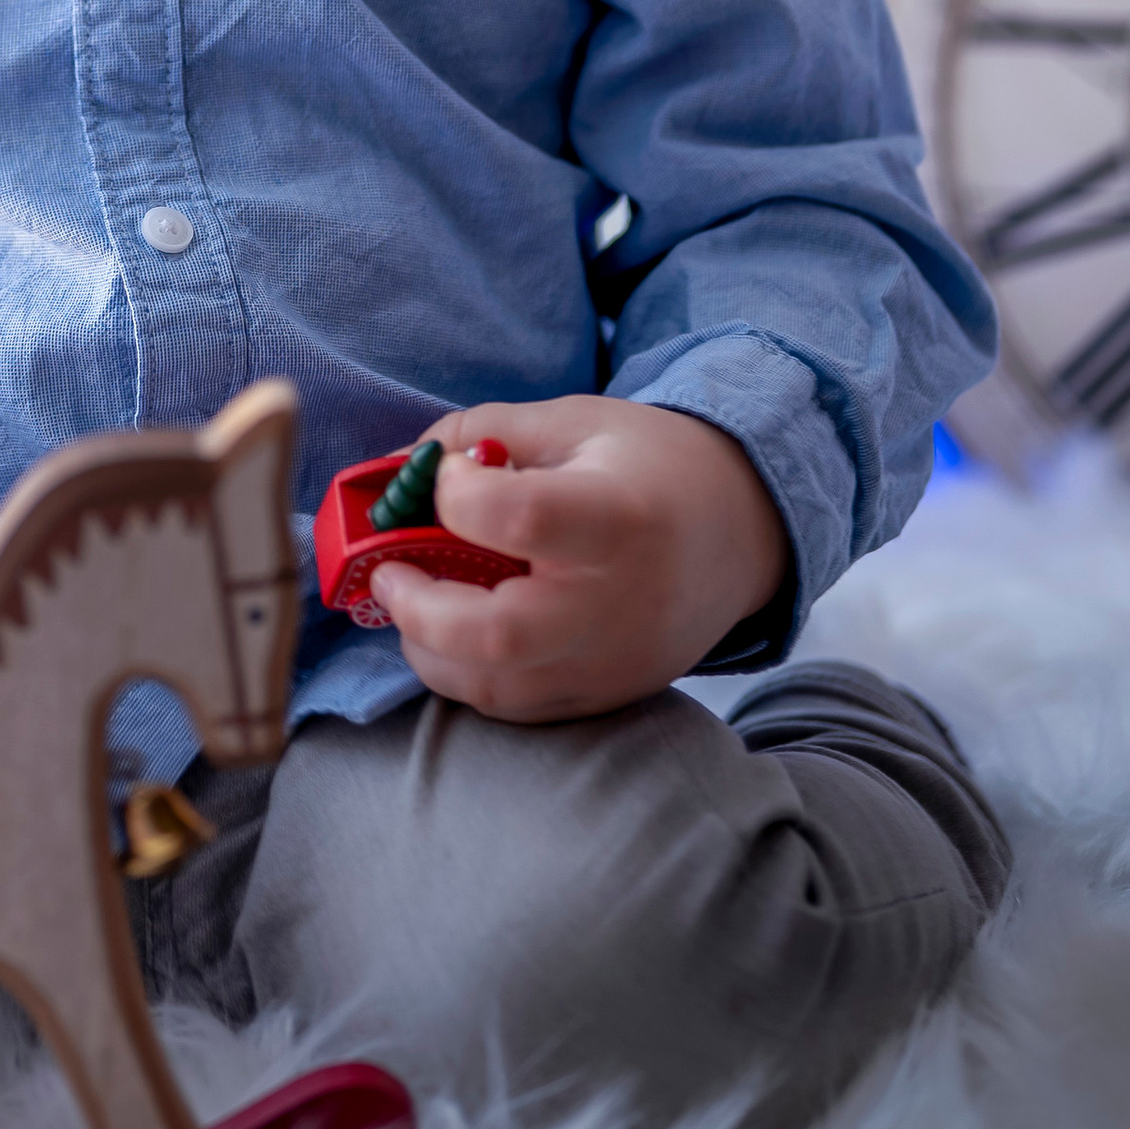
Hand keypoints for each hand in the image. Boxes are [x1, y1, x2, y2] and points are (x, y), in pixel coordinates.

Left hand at [370, 394, 788, 723]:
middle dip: (418, 607)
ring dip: (430, 647)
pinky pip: (517, 707)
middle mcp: (618, 603)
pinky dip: (467, 674)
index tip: (445, 477)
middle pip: (500, 635)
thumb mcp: (575, 421)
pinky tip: (455, 628)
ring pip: (497, 688)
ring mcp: (613, 663)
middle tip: (389, 570)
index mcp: (618, 517)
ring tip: (415, 598)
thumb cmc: (650, 464)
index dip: (458, 496)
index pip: (521, 520)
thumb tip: (403, 465)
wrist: (740, 531)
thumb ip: (483, 430)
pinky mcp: (607, 696)